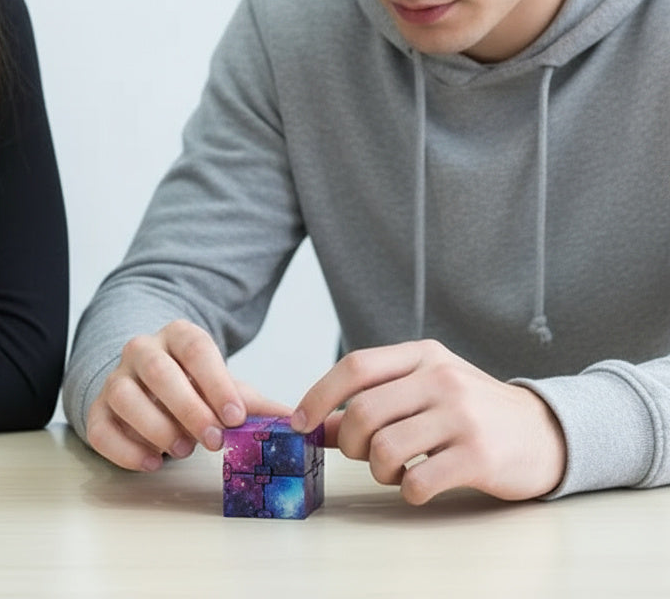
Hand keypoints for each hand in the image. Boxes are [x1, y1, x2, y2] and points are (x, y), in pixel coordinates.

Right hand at [86, 319, 289, 470]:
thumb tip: (302, 424)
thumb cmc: (192, 386)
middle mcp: (142, 350)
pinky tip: (152, 462)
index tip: (236, 417)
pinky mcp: (98, 409)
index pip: (195, 348)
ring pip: (124, 394)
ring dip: (155, 425)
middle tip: (214, 439)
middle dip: (188, 407)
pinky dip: (124, 449)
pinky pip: (101, 427)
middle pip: (159, 371)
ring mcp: (116, 378)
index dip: (216, 382)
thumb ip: (258, 405)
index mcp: (177, 335)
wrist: (147, 383)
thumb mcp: (224, 388)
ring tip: (183, 450)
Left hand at [291, 340, 566, 503]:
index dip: (319, 395)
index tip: (301, 422)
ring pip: (385, 448)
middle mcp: (441, 378)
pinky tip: (420, 485)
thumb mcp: (425, 391)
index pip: (355, 366)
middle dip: (352, 443)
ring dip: (379, 471)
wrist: (546, 433)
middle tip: (366, 455)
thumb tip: (320, 425)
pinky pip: (418, 481)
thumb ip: (376, 401)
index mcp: (423, 355)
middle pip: (364, 412)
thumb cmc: (472, 411)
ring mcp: (462, 415)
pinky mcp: (479, 455)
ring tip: (396, 471)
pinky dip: (408, 491)